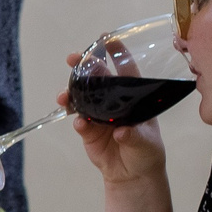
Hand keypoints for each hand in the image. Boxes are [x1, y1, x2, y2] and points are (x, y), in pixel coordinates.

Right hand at [64, 52, 167, 186]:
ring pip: (82, 97)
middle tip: (72, 58)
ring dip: (72, 93)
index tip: (106, 37)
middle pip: (97, 78)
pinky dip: (77, 120)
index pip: (125, 69)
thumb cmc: (146, 152)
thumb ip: (134, 136)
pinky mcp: (88, 131)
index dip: (117, 52)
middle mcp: (114, 102)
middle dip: (84, 67)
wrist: (132, 174)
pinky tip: (77, 121)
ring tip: (64, 95)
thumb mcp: (146, 143)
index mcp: (132, 97)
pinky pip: (79, 121)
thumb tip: (121, 131)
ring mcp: (99, 115)